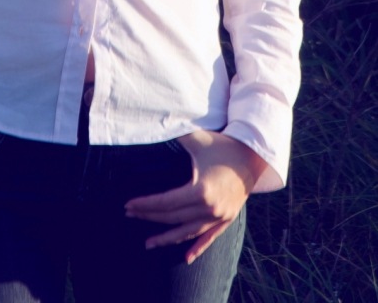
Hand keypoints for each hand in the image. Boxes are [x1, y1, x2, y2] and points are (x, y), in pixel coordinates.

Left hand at [124, 130, 267, 263]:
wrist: (254, 156)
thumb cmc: (223, 145)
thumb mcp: (198, 139)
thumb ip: (176, 133)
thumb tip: (153, 125)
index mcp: (201, 190)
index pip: (166, 203)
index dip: (145, 205)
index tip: (128, 205)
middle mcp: (210, 208)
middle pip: (173, 218)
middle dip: (149, 217)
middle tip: (130, 215)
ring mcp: (220, 217)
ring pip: (188, 232)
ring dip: (167, 238)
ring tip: (148, 243)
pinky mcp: (227, 219)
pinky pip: (209, 237)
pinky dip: (197, 247)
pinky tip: (186, 258)